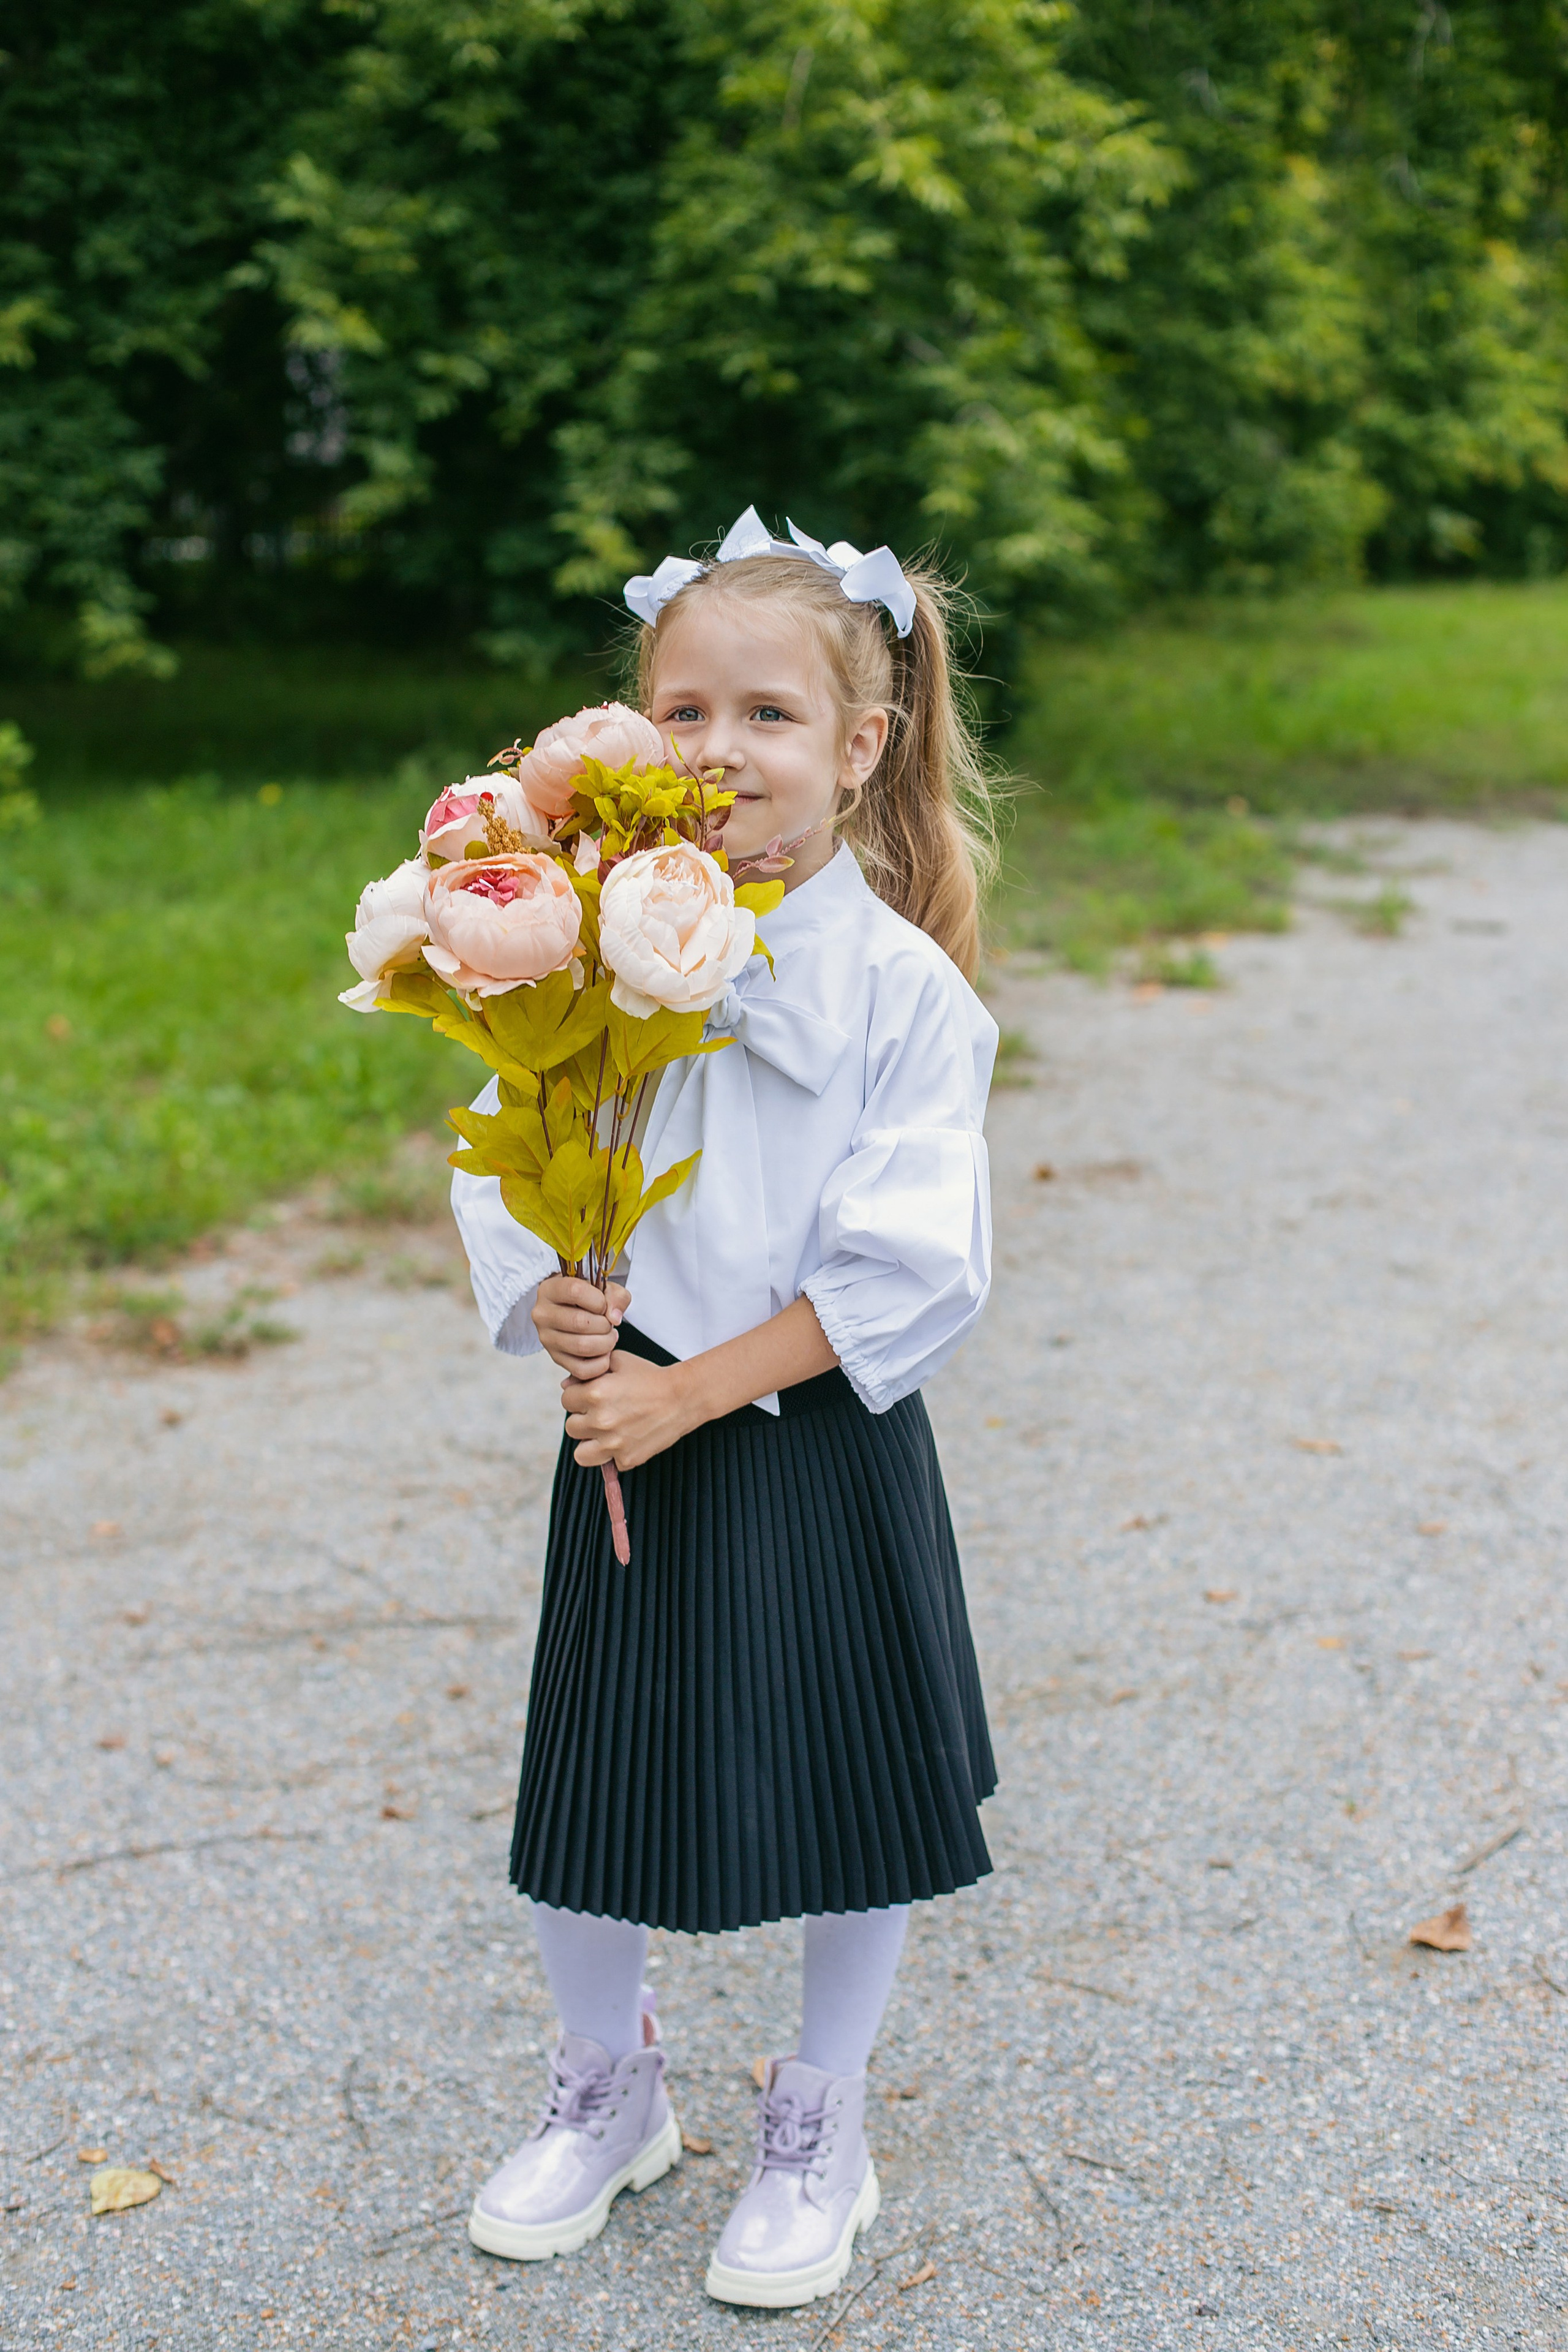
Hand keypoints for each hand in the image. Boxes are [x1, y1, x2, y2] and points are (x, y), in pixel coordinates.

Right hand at [532, 1273, 630, 1377]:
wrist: (574, 1311)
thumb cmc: (589, 1297)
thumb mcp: (605, 1288)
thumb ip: (616, 1296)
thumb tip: (614, 1318)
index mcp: (549, 1289)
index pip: (575, 1291)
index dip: (598, 1300)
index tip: (604, 1305)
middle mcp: (542, 1314)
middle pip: (579, 1322)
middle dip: (604, 1325)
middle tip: (610, 1324)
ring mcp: (546, 1339)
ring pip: (581, 1346)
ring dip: (605, 1343)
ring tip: (609, 1337)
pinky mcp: (555, 1358)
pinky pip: (581, 1369)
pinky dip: (600, 1364)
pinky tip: (604, 1352)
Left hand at [562, 1349, 697, 1471]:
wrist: (683, 1397)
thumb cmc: (650, 1377)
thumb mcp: (619, 1361)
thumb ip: (590, 1369)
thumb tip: (566, 1385)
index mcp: (595, 1393)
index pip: (566, 1400)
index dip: (578, 1396)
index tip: (592, 1396)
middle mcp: (600, 1420)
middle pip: (571, 1427)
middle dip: (583, 1419)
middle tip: (601, 1413)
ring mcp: (613, 1443)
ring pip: (581, 1454)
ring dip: (590, 1444)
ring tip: (604, 1434)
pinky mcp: (627, 1459)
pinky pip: (608, 1463)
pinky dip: (615, 1455)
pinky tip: (627, 1440)